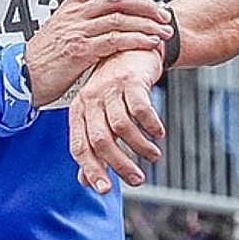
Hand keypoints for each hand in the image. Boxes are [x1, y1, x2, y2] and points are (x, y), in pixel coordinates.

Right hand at [23, 0, 173, 106]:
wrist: (22, 78)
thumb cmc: (44, 59)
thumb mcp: (60, 32)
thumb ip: (83, 24)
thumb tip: (109, 23)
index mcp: (69, 6)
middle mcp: (74, 15)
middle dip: (145, 4)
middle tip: (163, 14)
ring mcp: (77, 32)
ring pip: (119, 19)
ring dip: (147, 24)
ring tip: (165, 31)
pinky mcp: (80, 52)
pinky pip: (114, 41)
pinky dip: (136, 40)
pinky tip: (150, 44)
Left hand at [68, 48, 164, 193]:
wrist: (132, 48)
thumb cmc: (114, 87)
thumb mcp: (99, 115)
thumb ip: (92, 146)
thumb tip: (85, 180)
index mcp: (79, 111)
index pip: (79, 146)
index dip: (91, 170)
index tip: (105, 190)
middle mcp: (90, 99)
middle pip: (101, 141)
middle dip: (120, 165)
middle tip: (138, 179)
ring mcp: (109, 88)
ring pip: (122, 127)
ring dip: (140, 148)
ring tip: (154, 156)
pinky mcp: (130, 80)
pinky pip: (140, 109)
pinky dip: (151, 126)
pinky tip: (159, 133)